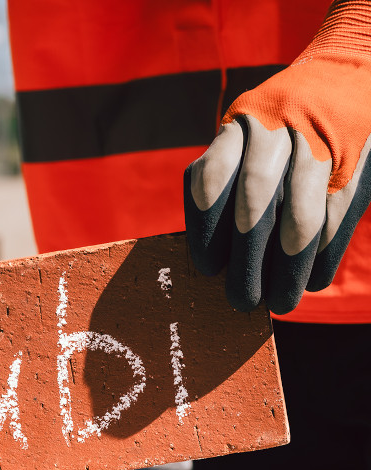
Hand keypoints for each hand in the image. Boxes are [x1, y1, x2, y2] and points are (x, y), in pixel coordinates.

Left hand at [185, 1, 370, 313]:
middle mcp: (277, 130)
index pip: (212, 176)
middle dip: (247, 256)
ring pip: (302, 214)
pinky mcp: (358, 164)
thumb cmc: (278, 127)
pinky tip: (311, 281)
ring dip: (288, 266)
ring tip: (278, 302)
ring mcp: (322, 145)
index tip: (206, 268)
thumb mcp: (245, 138)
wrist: (349, 74)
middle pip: (256, 198)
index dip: (206, 226)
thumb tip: (213, 257)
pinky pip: (338, 217)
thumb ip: (227, 182)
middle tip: (240, 300)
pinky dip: (323, 255)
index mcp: (240, 125)